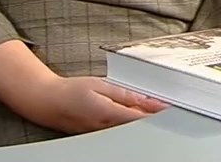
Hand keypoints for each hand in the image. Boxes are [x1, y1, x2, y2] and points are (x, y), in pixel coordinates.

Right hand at [21, 76, 168, 134]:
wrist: (48, 102)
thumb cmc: (72, 91)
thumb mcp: (100, 85)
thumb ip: (125, 94)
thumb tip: (146, 99)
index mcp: (108, 114)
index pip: (140, 118)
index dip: (158, 114)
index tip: (172, 108)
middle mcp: (106, 129)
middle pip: (137, 126)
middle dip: (153, 117)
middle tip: (167, 108)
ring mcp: (102, 134)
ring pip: (129, 129)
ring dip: (142, 120)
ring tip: (155, 110)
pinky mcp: (99, 135)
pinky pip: (119, 130)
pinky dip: (130, 123)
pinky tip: (136, 115)